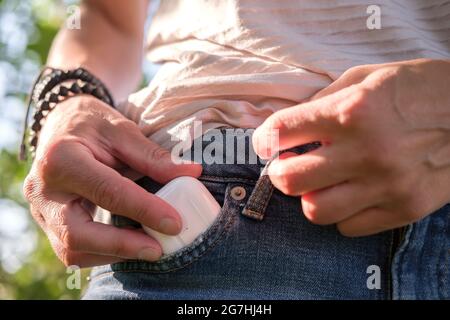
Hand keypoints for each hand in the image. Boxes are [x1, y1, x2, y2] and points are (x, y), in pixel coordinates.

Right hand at [23, 95, 201, 266]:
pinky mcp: (48, 223)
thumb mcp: (122, 130)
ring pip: (72, 250)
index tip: (174, 223)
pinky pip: (72, 250)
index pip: (107, 191)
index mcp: (62, 159)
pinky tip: (129, 243)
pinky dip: (104, 253)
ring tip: (148, 246)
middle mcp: (44, 190)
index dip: (144, 210)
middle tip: (157, 249)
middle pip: (77, 234)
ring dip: (114, 253)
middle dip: (121, 246)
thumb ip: (153, 156)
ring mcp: (41, 211)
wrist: (60, 127)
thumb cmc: (92, 125)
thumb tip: (192, 173)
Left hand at [253, 59, 449, 235]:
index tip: (265, 143)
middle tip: (289, 163)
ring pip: (315, 211)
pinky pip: (348, 226)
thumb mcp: (368, 77)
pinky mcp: (404, 209)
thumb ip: (323, 101)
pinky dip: (341, 212)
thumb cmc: (418, 88)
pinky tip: (351, 193)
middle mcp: (366, 151)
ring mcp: (386, 185)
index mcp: (352, 112)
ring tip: (321, 181)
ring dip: (309, 196)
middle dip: (279, 172)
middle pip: (288, 180)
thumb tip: (289, 127)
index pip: (281, 132)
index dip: (262, 139)